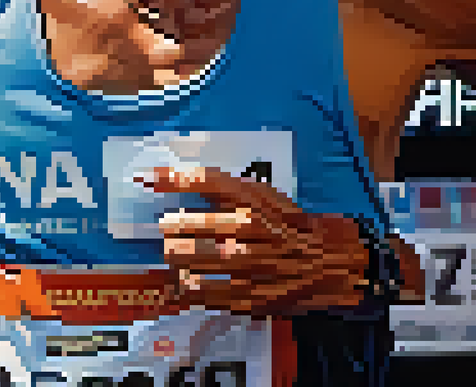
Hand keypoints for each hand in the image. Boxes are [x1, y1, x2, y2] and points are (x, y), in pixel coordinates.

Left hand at [145, 166, 366, 314]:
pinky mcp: (248, 297)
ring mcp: (248, 267)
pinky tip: (185, 282)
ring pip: (190, 260)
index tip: (145, 179)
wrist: (329, 262)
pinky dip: (187, 287)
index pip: (205, 183)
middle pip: (187, 226)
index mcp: (253, 203)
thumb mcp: (260, 195)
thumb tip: (160, 178)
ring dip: (176, 257)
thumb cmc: (288, 224)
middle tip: (172, 231)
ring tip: (177, 256)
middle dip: (172, 228)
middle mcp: (249, 233)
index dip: (170, 180)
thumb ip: (215, 186)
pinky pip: (202, 292)